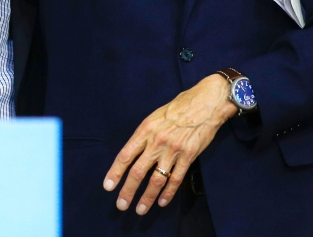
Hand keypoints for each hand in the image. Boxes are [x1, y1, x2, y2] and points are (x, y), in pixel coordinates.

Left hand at [104, 74, 237, 214]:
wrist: (204, 103)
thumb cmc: (176, 108)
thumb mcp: (153, 117)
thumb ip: (143, 136)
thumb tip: (132, 154)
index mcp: (145, 130)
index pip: (125, 155)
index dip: (115, 172)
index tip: (108, 186)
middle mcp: (156, 142)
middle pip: (138, 171)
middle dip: (128, 191)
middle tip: (121, 205)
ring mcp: (173, 151)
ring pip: (156, 180)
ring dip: (147, 197)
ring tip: (140, 210)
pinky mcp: (188, 156)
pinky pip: (175, 179)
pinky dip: (168, 193)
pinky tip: (161, 202)